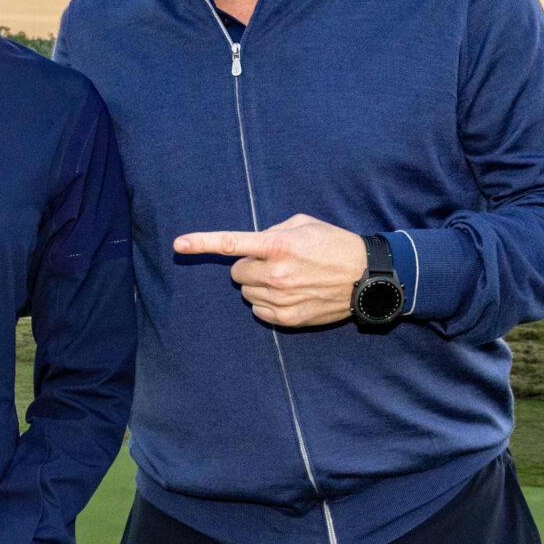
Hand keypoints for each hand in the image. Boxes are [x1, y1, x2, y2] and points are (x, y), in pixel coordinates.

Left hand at [175, 214, 366, 328]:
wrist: (365, 278)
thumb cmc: (334, 244)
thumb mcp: (303, 224)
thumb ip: (271, 231)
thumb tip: (252, 245)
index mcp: (278, 245)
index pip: (231, 243)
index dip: (201, 243)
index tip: (178, 244)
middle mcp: (276, 273)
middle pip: (237, 272)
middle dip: (249, 267)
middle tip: (274, 263)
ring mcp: (280, 298)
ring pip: (247, 293)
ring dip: (259, 285)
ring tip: (288, 279)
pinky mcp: (287, 318)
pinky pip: (258, 311)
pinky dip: (267, 303)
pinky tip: (290, 295)